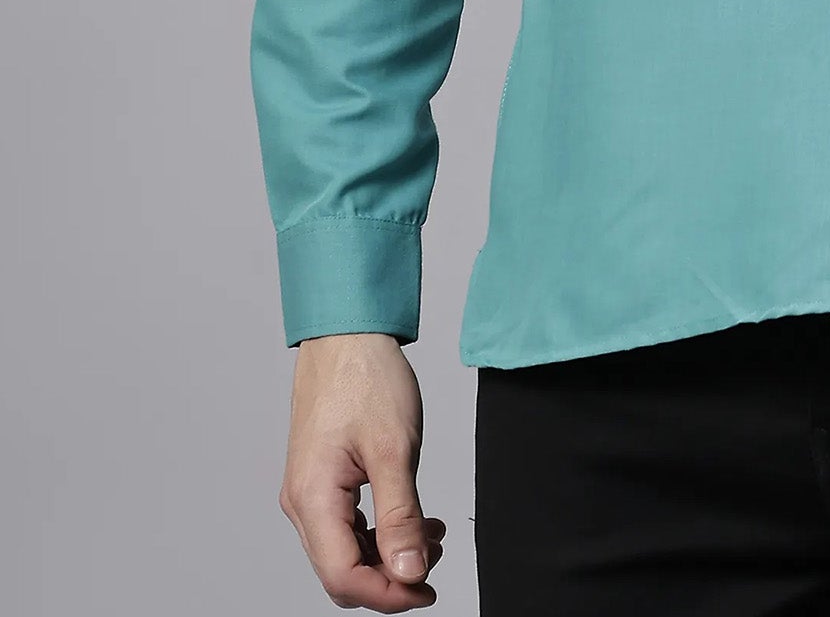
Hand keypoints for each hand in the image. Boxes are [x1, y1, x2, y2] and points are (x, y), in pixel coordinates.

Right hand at [278, 332, 445, 608]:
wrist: (347, 332)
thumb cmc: (365, 377)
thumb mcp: (395, 449)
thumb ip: (401, 516)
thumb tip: (409, 572)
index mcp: (312, 498)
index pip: (343, 577)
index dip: (388, 594)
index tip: (427, 588)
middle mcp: (301, 502)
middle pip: (341, 571)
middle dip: (390, 576)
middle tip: (434, 560)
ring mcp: (308, 490)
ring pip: (345, 549)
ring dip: (388, 553)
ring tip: (432, 534)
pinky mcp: (321, 478)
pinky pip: (347, 524)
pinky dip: (380, 530)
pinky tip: (414, 517)